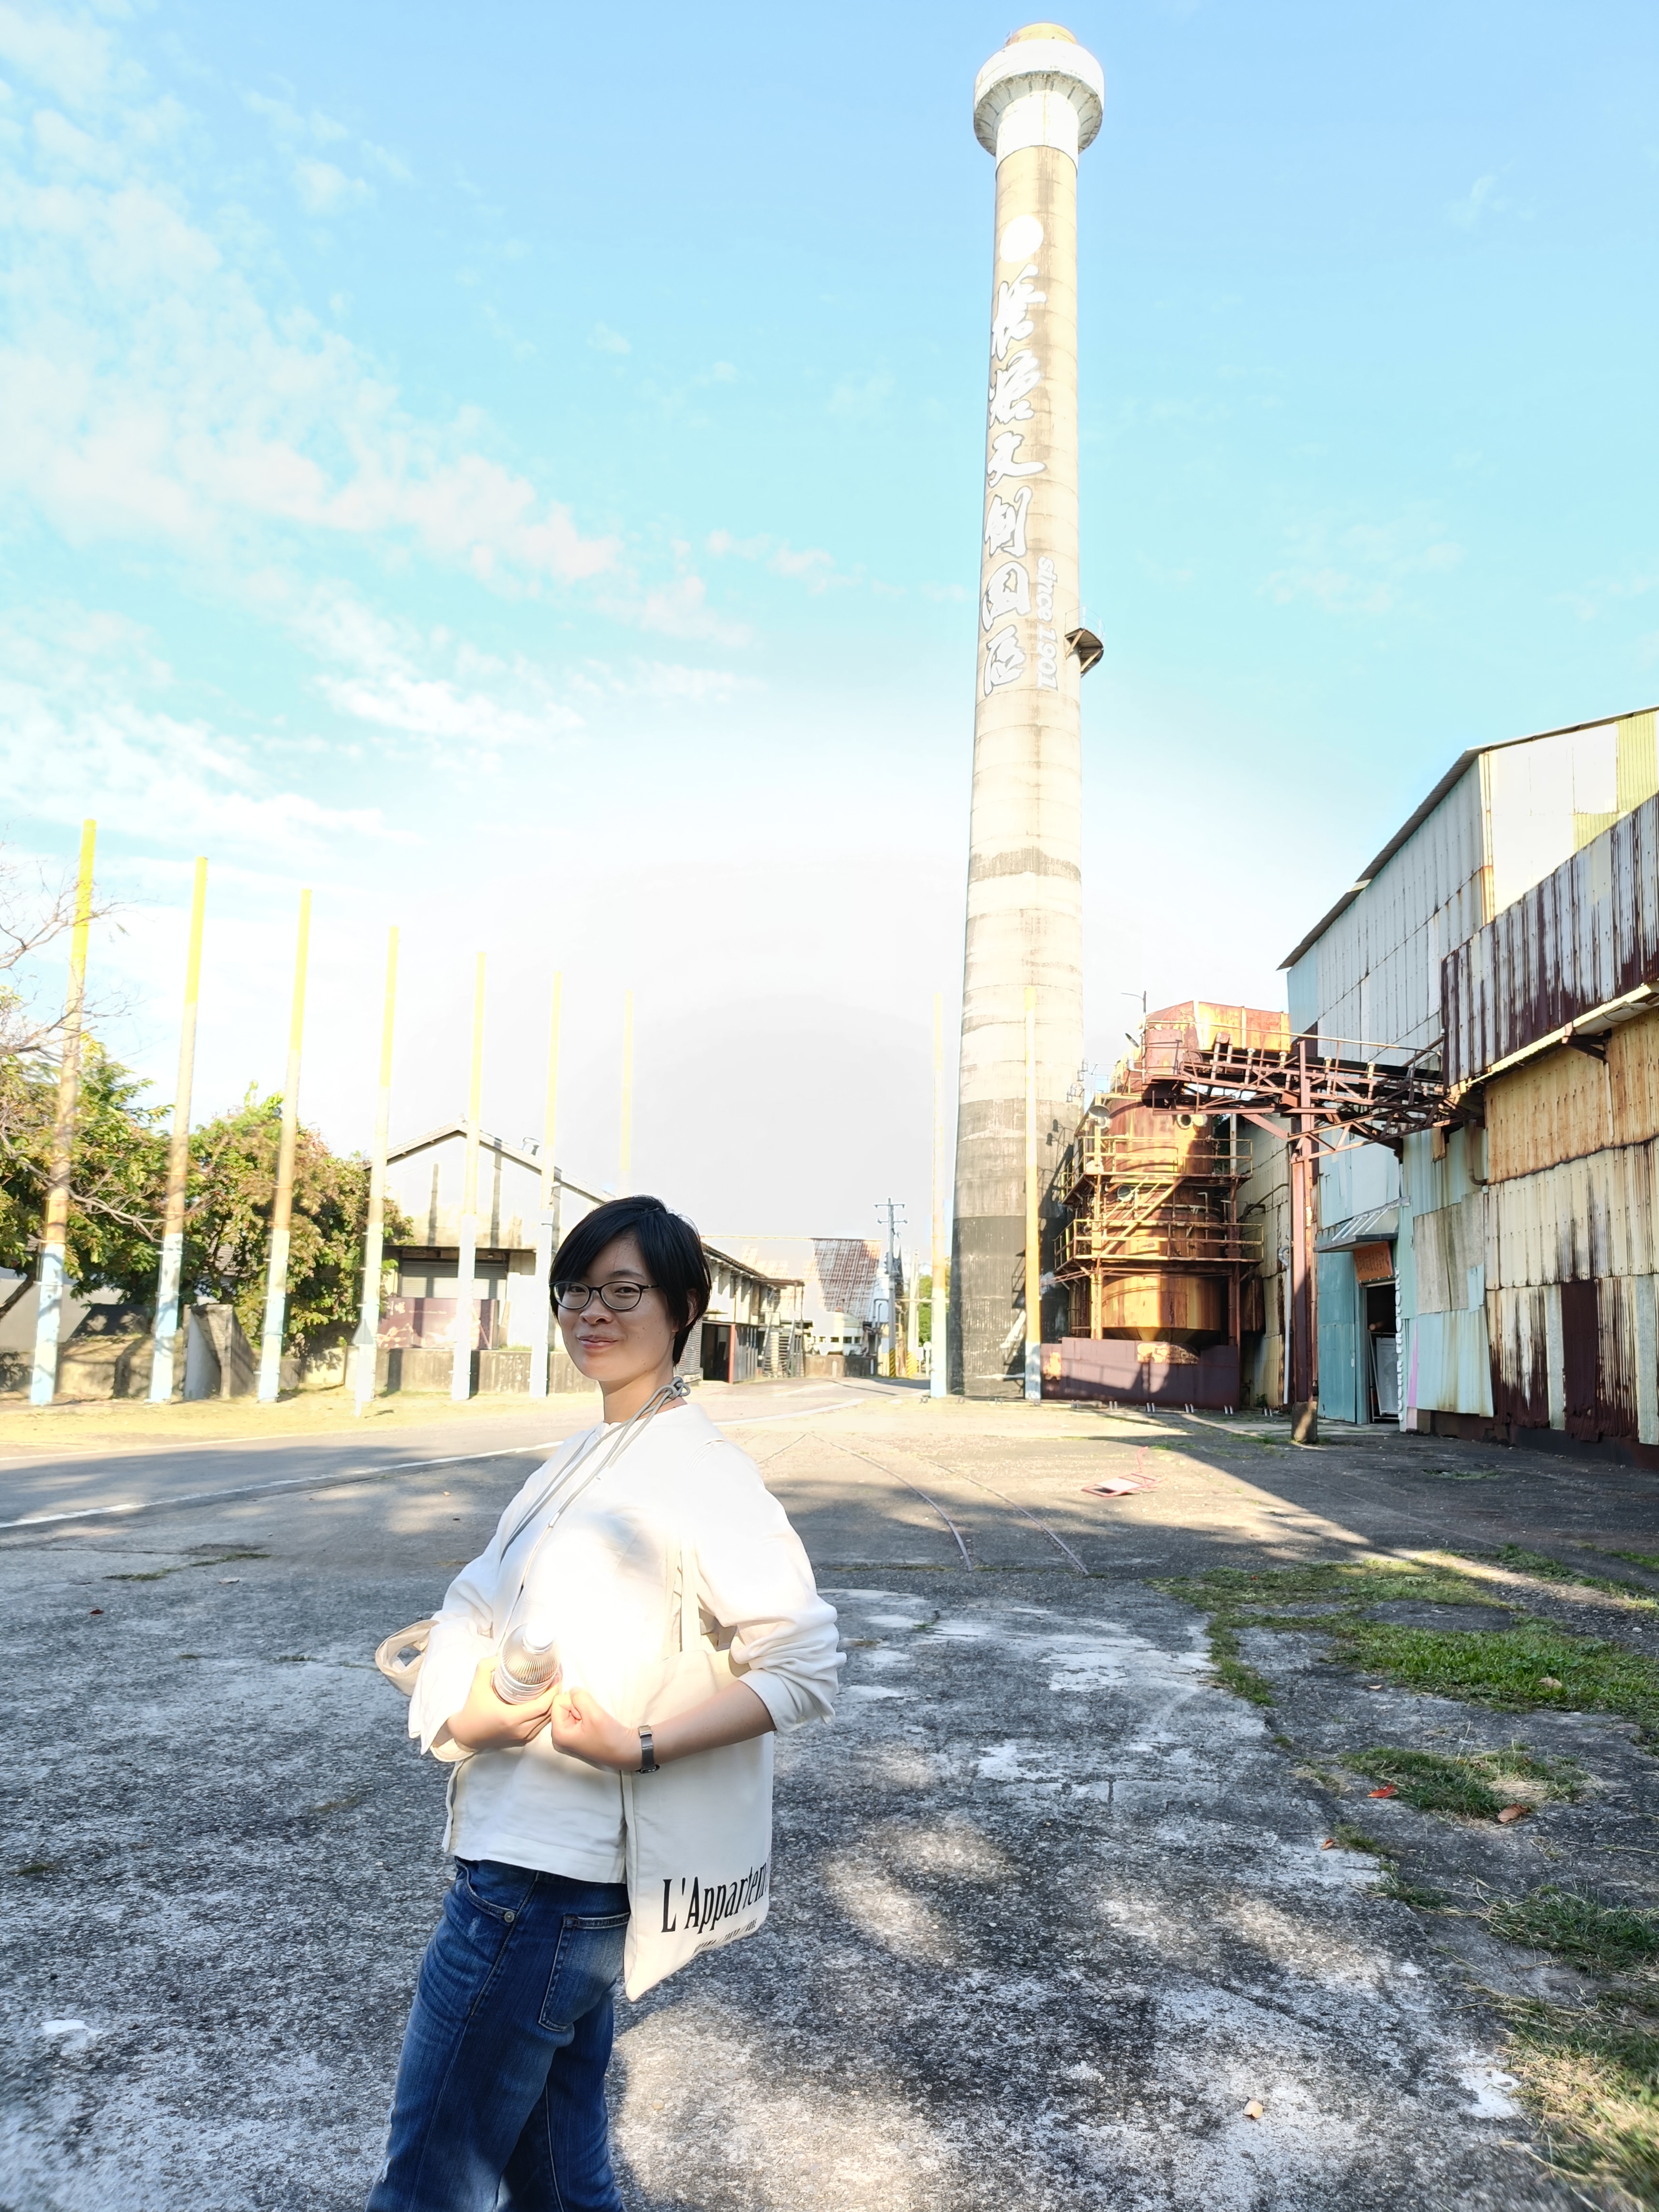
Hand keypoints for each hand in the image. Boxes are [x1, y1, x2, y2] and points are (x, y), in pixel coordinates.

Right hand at [444, 1658, 562, 1751]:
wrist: (466, 1734)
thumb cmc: (472, 1711)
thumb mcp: (477, 1685)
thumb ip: (486, 1667)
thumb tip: (501, 1656)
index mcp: (511, 1718)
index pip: (542, 1706)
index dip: (553, 1691)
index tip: (556, 1676)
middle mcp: (520, 1730)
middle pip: (549, 1713)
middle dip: (556, 1694)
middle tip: (557, 1677)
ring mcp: (522, 1737)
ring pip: (546, 1721)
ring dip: (553, 1704)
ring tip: (553, 1686)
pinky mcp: (522, 1740)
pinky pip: (540, 1726)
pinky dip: (546, 1714)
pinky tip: (545, 1701)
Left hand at [544, 1686, 639, 1770]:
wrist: (625, 1751)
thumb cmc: (609, 1738)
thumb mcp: (594, 1714)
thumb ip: (580, 1698)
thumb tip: (572, 1689)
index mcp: (558, 1733)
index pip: (558, 1701)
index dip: (574, 1703)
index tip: (587, 1716)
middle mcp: (559, 1735)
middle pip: (563, 1705)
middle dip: (578, 1707)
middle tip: (591, 1720)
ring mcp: (567, 1736)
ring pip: (571, 1709)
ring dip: (584, 1711)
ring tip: (594, 1723)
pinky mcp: (575, 1735)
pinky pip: (576, 1715)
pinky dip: (586, 1715)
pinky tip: (594, 1724)